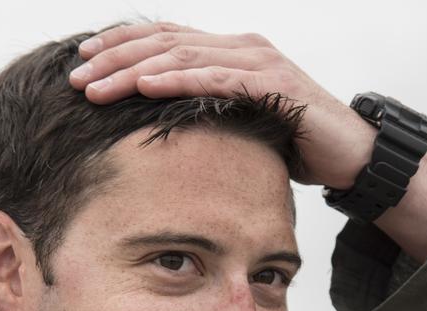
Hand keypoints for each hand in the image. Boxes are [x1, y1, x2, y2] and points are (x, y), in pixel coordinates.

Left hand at [68, 22, 375, 187]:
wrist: (352, 155)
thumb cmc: (295, 143)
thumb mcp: (242, 124)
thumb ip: (209, 113)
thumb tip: (163, 128)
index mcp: (231, 52)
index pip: (165, 39)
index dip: (120, 46)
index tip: (82, 61)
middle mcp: (242, 47)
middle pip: (164, 42)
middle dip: (114, 58)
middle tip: (75, 77)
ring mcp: (260, 61)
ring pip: (182, 56)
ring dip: (133, 71)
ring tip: (95, 87)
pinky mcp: (275, 85)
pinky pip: (216, 78)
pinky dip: (176, 80)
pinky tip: (143, 86)